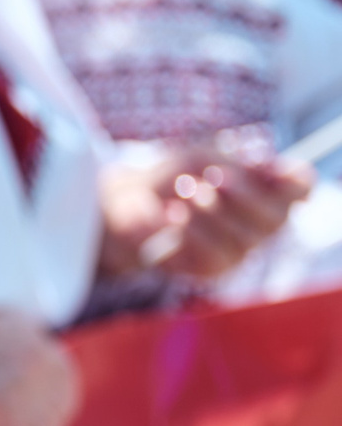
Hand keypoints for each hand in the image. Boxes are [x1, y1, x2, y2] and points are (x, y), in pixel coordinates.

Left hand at [99, 142, 311, 281]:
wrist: (125, 205)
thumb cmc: (169, 176)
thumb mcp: (198, 157)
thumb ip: (231, 162)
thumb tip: (263, 167)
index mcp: (267, 188)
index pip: (300, 186)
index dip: (291, 179)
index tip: (264, 168)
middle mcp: (261, 222)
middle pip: (277, 217)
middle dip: (243, 196)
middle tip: (211, 178)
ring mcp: (240, 249)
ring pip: (245, 239)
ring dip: (211, 211)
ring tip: (183, 192)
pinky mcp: (212, 269)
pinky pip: (214, 256)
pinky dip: (191, 232)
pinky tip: (170, 215)